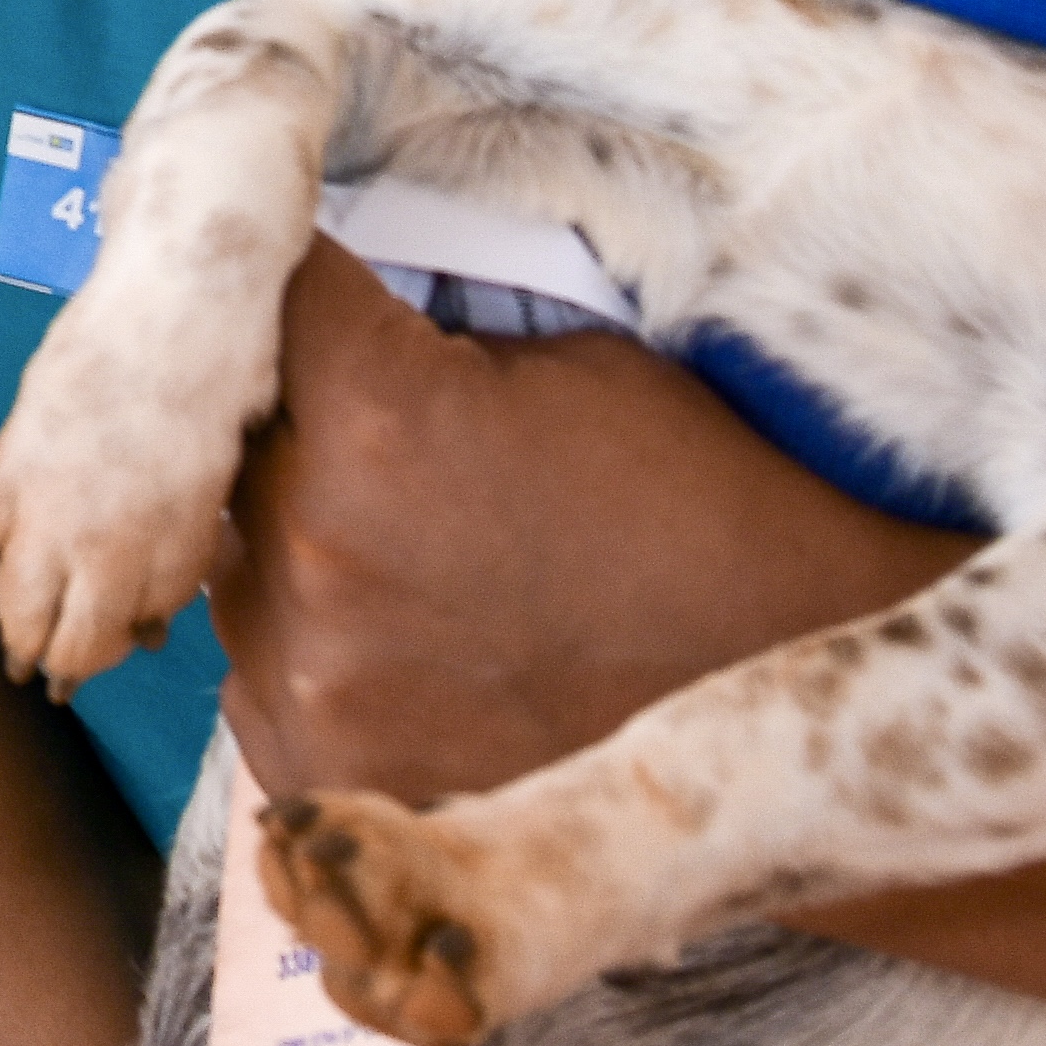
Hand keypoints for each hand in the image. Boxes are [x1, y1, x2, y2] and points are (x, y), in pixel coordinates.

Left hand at [207, 250, 959, 810]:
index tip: (315, 266)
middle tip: (393, 428)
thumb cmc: (712, 504)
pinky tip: (425, 644)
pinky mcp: (322, 780)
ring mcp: (310, 686)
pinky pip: (262, 677)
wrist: (813, 699)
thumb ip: (422, 334)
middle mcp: (313, 557)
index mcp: (374, 425)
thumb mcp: (577, 361)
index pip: (266, 290)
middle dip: (293, 418)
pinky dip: (320, 650)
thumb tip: (324, 313)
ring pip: (237, 561)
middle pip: (231, 439)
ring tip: (428, 555)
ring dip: (300, 542)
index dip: (300, 271)